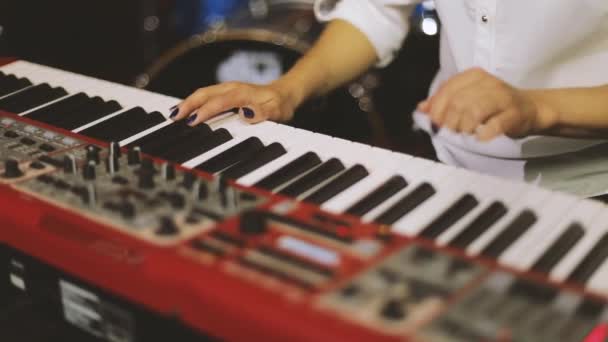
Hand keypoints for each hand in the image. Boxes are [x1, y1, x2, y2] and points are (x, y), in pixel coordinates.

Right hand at [169, 81, 300, 125]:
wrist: (285, 93)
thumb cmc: (280, 104)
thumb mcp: (278, 111)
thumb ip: (264, 112)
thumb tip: (246, 113)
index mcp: (243, 93)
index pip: (220, 101)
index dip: (205, 111)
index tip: (192, 121)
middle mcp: (232, 88)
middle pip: (205, 94)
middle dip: (188, 104)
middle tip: (173, 117)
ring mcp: (227, 90)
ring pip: (203, 94)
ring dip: (187, 103)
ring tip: (172, 115)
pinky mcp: (225, 93)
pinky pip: (206, 96)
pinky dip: (193, 102)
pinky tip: (184, 111)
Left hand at [417, 68, 555, 140]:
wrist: (531, 107)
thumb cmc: (494, 105)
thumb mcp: (467, 98)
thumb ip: (444, 102)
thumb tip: (422, 108)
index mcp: (473, 76)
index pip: (447, 90)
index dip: (437, 109)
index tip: (436, 124)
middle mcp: (487, 82)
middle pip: (458, 102)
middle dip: (450, 121)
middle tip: (453, 131)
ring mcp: (503, 97)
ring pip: (474, 110)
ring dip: (465, 127)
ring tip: (466, 133)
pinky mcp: (515, 113)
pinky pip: (496, 124)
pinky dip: (484, 133)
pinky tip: (481, 137)